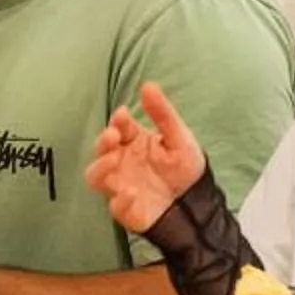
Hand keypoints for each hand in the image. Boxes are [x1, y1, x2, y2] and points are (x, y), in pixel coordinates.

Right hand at [84, 81, 208, 233]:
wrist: (198, 205)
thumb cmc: (185, 168)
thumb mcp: (179, 137)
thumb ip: (162, 113)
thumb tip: (147, 84)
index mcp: (133, 141)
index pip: (118, 126)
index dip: (118, 120)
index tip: (124, 115)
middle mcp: (121, 162)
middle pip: (100, 150)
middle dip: (102, 141)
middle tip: (112, 136)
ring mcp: (120, 185)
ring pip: (95, 176)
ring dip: (101, 167)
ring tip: (114, 161)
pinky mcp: (126, 209)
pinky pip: (115, 206)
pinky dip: (121, 200)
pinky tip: (132, 193)